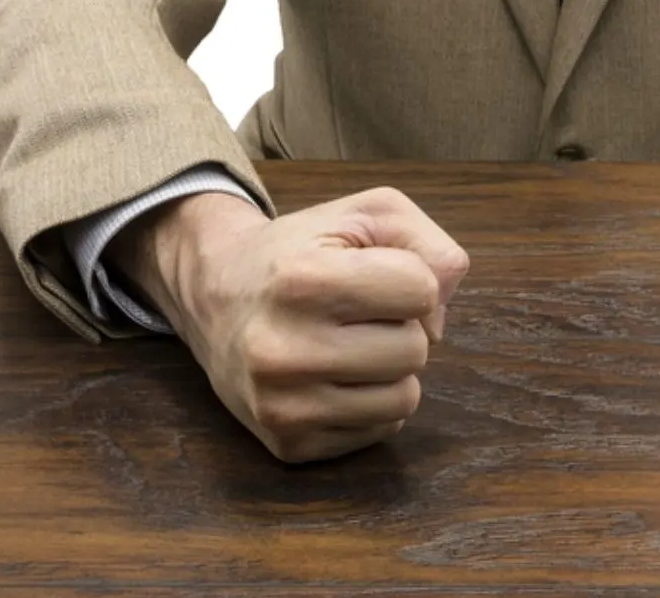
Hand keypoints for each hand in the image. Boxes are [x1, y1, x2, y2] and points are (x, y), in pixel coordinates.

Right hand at [108, 186, 469, 462]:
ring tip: (348, 344)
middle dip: (400, 325)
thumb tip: (444, 306)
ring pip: (405, 398)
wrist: (215, 299)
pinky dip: (372, 402)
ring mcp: (282, 405)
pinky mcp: (290, 444)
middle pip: (415, 348)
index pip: (422, 289)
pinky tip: (334, 376)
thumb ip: (425, 241)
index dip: (410, 277)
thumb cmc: (300, 254)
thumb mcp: (362, 216)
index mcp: (300, 280)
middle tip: (356, 314)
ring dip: (391, 369)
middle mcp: (283, 348)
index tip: (371, 274)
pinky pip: (381, 429)